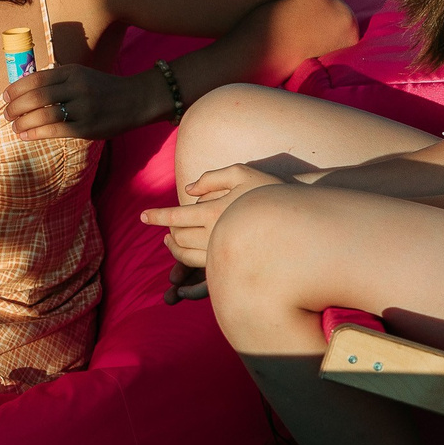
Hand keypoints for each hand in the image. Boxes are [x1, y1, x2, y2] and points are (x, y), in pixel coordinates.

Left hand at [3, 63, 162, 142]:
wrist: (135, 100)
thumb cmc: (102, 89)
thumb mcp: (81, 75)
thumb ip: (57, 81)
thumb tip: (24, 91)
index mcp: (72, 72)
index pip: (36, 78)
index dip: (16, 88)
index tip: (5, 97)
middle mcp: (76, 87)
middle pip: (36, 97)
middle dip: (15, 107)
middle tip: (6, 114)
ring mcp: (82, 108)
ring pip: (43, 115)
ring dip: (22, 122)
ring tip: (14, 126)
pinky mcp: (87, 127)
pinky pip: (54, 131)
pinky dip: (35, 133)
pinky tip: (25, 135)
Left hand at [140, 163, 284, 282]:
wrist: (301, 220)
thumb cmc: (270, 191)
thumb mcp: (242, 172)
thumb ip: (212, 177)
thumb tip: (188, 191)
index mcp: (214, 212)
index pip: (175, 216)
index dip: (156, 216)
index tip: (142, 215)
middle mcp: (216, 236)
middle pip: (178, 238)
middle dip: (167, 232)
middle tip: (163, 227)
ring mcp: (224, 254)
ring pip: (188, 257)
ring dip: (175, 249)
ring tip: (171, 240)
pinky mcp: (234, 267)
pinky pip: (203, 272)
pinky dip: (187, 265)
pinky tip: (186, 256)